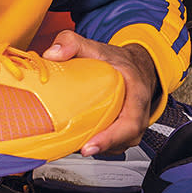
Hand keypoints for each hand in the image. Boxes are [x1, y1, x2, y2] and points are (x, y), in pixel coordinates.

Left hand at [42, 30, 157, 155]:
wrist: (135, 66)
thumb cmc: (119, 61)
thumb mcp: (96, 46)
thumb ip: (72, 43)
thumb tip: (52, 54)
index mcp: (136, 94)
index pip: (129, 123)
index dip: (110, 138)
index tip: (89, 146)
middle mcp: (139, 114)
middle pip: (122, 140)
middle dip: (98, 147)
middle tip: (73, 149)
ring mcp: (133, 126)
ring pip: (116, 145)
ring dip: (96, 147)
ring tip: (72, 144)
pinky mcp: (124, 132)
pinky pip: (112, 145)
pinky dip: (97, 145)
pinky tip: (79, 140)